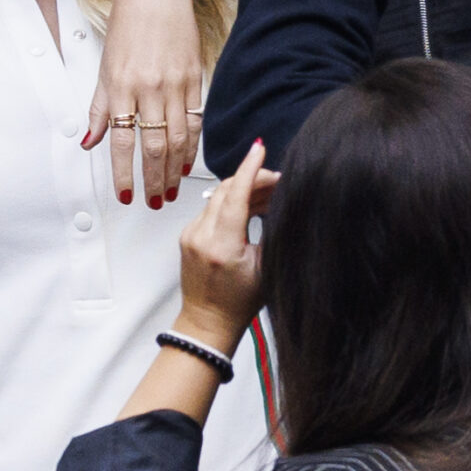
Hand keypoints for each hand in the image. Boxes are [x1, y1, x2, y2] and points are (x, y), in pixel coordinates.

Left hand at [86, 0, 205, 206]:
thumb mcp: (105, 66)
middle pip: (154, 146)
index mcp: (121, 85)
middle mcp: (149, 87)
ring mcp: (175, 83)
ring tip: (170, 191)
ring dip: (174, 170)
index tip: (126, 195)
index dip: (123, 172)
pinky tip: (187, 163)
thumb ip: (99, 107)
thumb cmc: (127, 26)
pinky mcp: (196, 78)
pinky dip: (192, 146)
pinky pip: (195, 120)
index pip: (120, 140)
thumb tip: (89, 143)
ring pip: (178, 138)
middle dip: (153, 180)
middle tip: (152, 202)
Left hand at [174, 142, 276, 349]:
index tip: (260, 149)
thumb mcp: (266, 267)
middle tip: (279, 179)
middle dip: (253, 178)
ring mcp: (190, 234)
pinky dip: (231, 202)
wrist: (208, 321)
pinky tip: (252, 206)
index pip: (235, 195)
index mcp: (221, 245)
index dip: (250, 169)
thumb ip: (271, 232)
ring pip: (218, 197)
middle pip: (226, 191)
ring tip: (271, 193)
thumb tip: (283, 202)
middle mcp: (200, 236)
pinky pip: (211, 209)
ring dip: (244, 190)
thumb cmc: (239, 303)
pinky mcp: (188, 235)